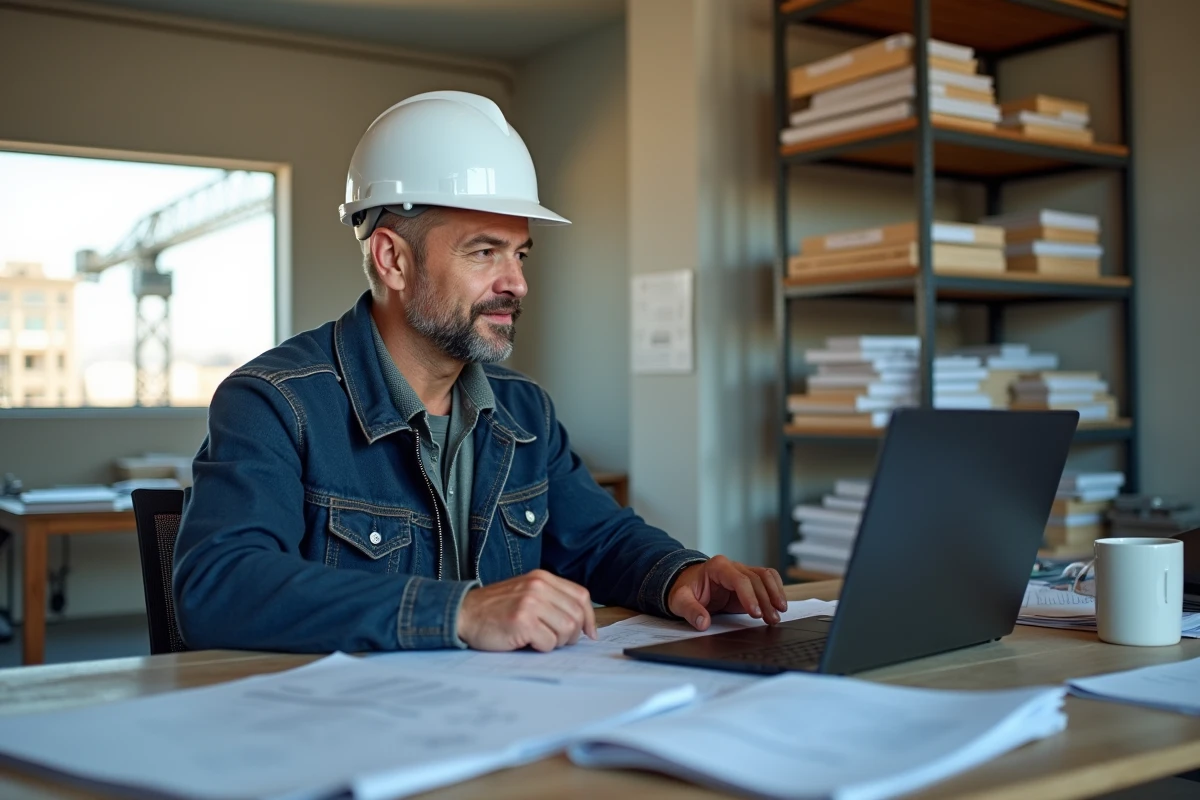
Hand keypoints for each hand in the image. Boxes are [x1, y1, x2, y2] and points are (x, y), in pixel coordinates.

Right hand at [457, 569, 597, 651]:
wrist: (463, 614)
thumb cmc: (495, 609)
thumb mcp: (526, 593)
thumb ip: (552, 600)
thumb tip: (583, 625)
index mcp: (542, 578)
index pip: (581, 596)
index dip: (589, 618)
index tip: (589, 633)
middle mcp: (539, 586)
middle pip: (576, 616)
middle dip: (571, 635)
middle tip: (555, 640)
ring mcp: (531, 603)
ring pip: (567, 630)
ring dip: (556, 642)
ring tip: (538, 639)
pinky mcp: (522, 621)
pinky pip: (549, 642)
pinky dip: (541, 648)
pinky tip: (526, 642)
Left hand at [667, 555, 787, 630]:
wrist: (687, 584)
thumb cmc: (685, 590)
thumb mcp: (680, 601)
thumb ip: (690, 611)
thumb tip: (702, 622)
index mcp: (717, 567)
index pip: (739, 579)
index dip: (749, 596)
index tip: (755, 613)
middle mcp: (732, 566)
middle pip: (756, 579)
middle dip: (765, 600)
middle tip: (771, 620)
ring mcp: (742, 572)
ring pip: (766, 576)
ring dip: (775, 594)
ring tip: (779, 613)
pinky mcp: (748, 581)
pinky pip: (767, 579)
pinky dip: (776, 589)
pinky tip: (779, 604)